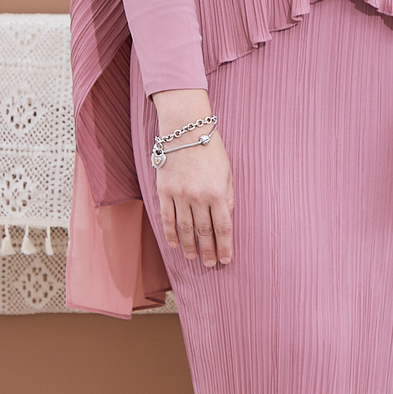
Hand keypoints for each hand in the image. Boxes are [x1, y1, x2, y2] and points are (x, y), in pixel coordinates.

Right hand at [152, 88, 233, 267]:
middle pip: (204, 232)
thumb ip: (228, 196)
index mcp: (218, 192)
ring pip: (185, 229)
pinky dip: (171, 233)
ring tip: (193, 258)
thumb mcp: (228, 171)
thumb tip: (227, 217)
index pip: (223, 228)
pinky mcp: (164, 191)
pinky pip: (167, 218)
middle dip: (208, 251)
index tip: (226, 259)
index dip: (225, 247)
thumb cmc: (210, 149)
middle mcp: (199, 197)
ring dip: (190, 246)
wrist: (184, 129)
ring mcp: (180, 195)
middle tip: (209, 264)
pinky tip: (175, 244)